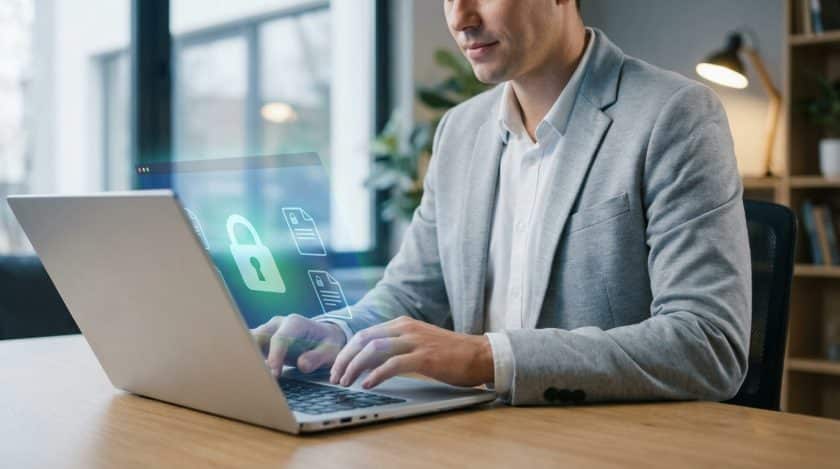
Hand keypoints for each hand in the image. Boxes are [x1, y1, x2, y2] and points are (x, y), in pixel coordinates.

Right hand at [251, 314, 345, 376]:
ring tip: (251, 375)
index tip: (274, 373)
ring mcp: (269, 330)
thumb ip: (317, 357)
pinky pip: (251, 347)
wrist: (325, 337)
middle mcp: (278, 324)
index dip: (275, 356)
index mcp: (294, 323)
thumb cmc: (327, 343)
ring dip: (249, 357)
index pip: (279, 338)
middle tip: (257, 375)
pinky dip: (249, 358)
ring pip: (250, 340)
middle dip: (255, 354)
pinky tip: (251, 373)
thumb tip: (301, 365)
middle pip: (258, 336)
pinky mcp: (264, 340)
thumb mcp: (330, 350)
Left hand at [329, 316, 493, 388]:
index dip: (347, 351)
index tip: (338, 367)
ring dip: (355, 367)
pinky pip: (392, 364)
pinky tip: (368, 385)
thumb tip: (369, 362)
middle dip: (345, 358)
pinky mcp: (425, 357)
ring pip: (374, 350)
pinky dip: (376, 375)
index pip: (365, 333)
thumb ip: (397, 347)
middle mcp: (406, 328)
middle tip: (336, 377)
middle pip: (364, 339)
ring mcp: (415, 341)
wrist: (480, 354)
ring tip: (346, 383)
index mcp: (403, 323)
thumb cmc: (451, 354)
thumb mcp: (419, 343)